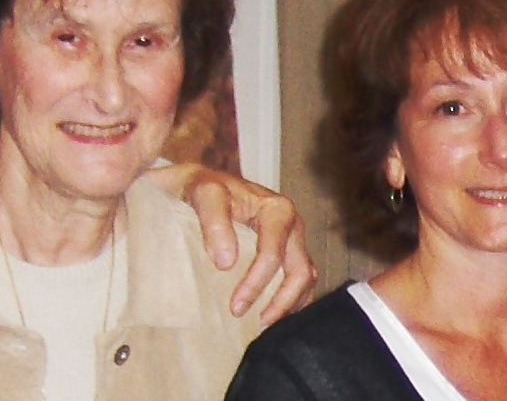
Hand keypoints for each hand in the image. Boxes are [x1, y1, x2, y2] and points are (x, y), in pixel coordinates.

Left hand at [144, 162, 316, 325]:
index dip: (257, 283)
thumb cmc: (202, 187)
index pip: (274, 254)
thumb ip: (214, 221)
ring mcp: (291, 238)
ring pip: (305, 277)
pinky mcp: (287, 249)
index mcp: (277, 209)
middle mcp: (291, 223)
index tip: (235, 306)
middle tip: (256, 322)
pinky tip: (272, 315)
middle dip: (281, 301)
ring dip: (289, 304)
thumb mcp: (203, 193)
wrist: (201, 183)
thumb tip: (227, 262)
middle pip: (300, 270)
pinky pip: (299, 278)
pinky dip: (291, 299)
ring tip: (264, 324)